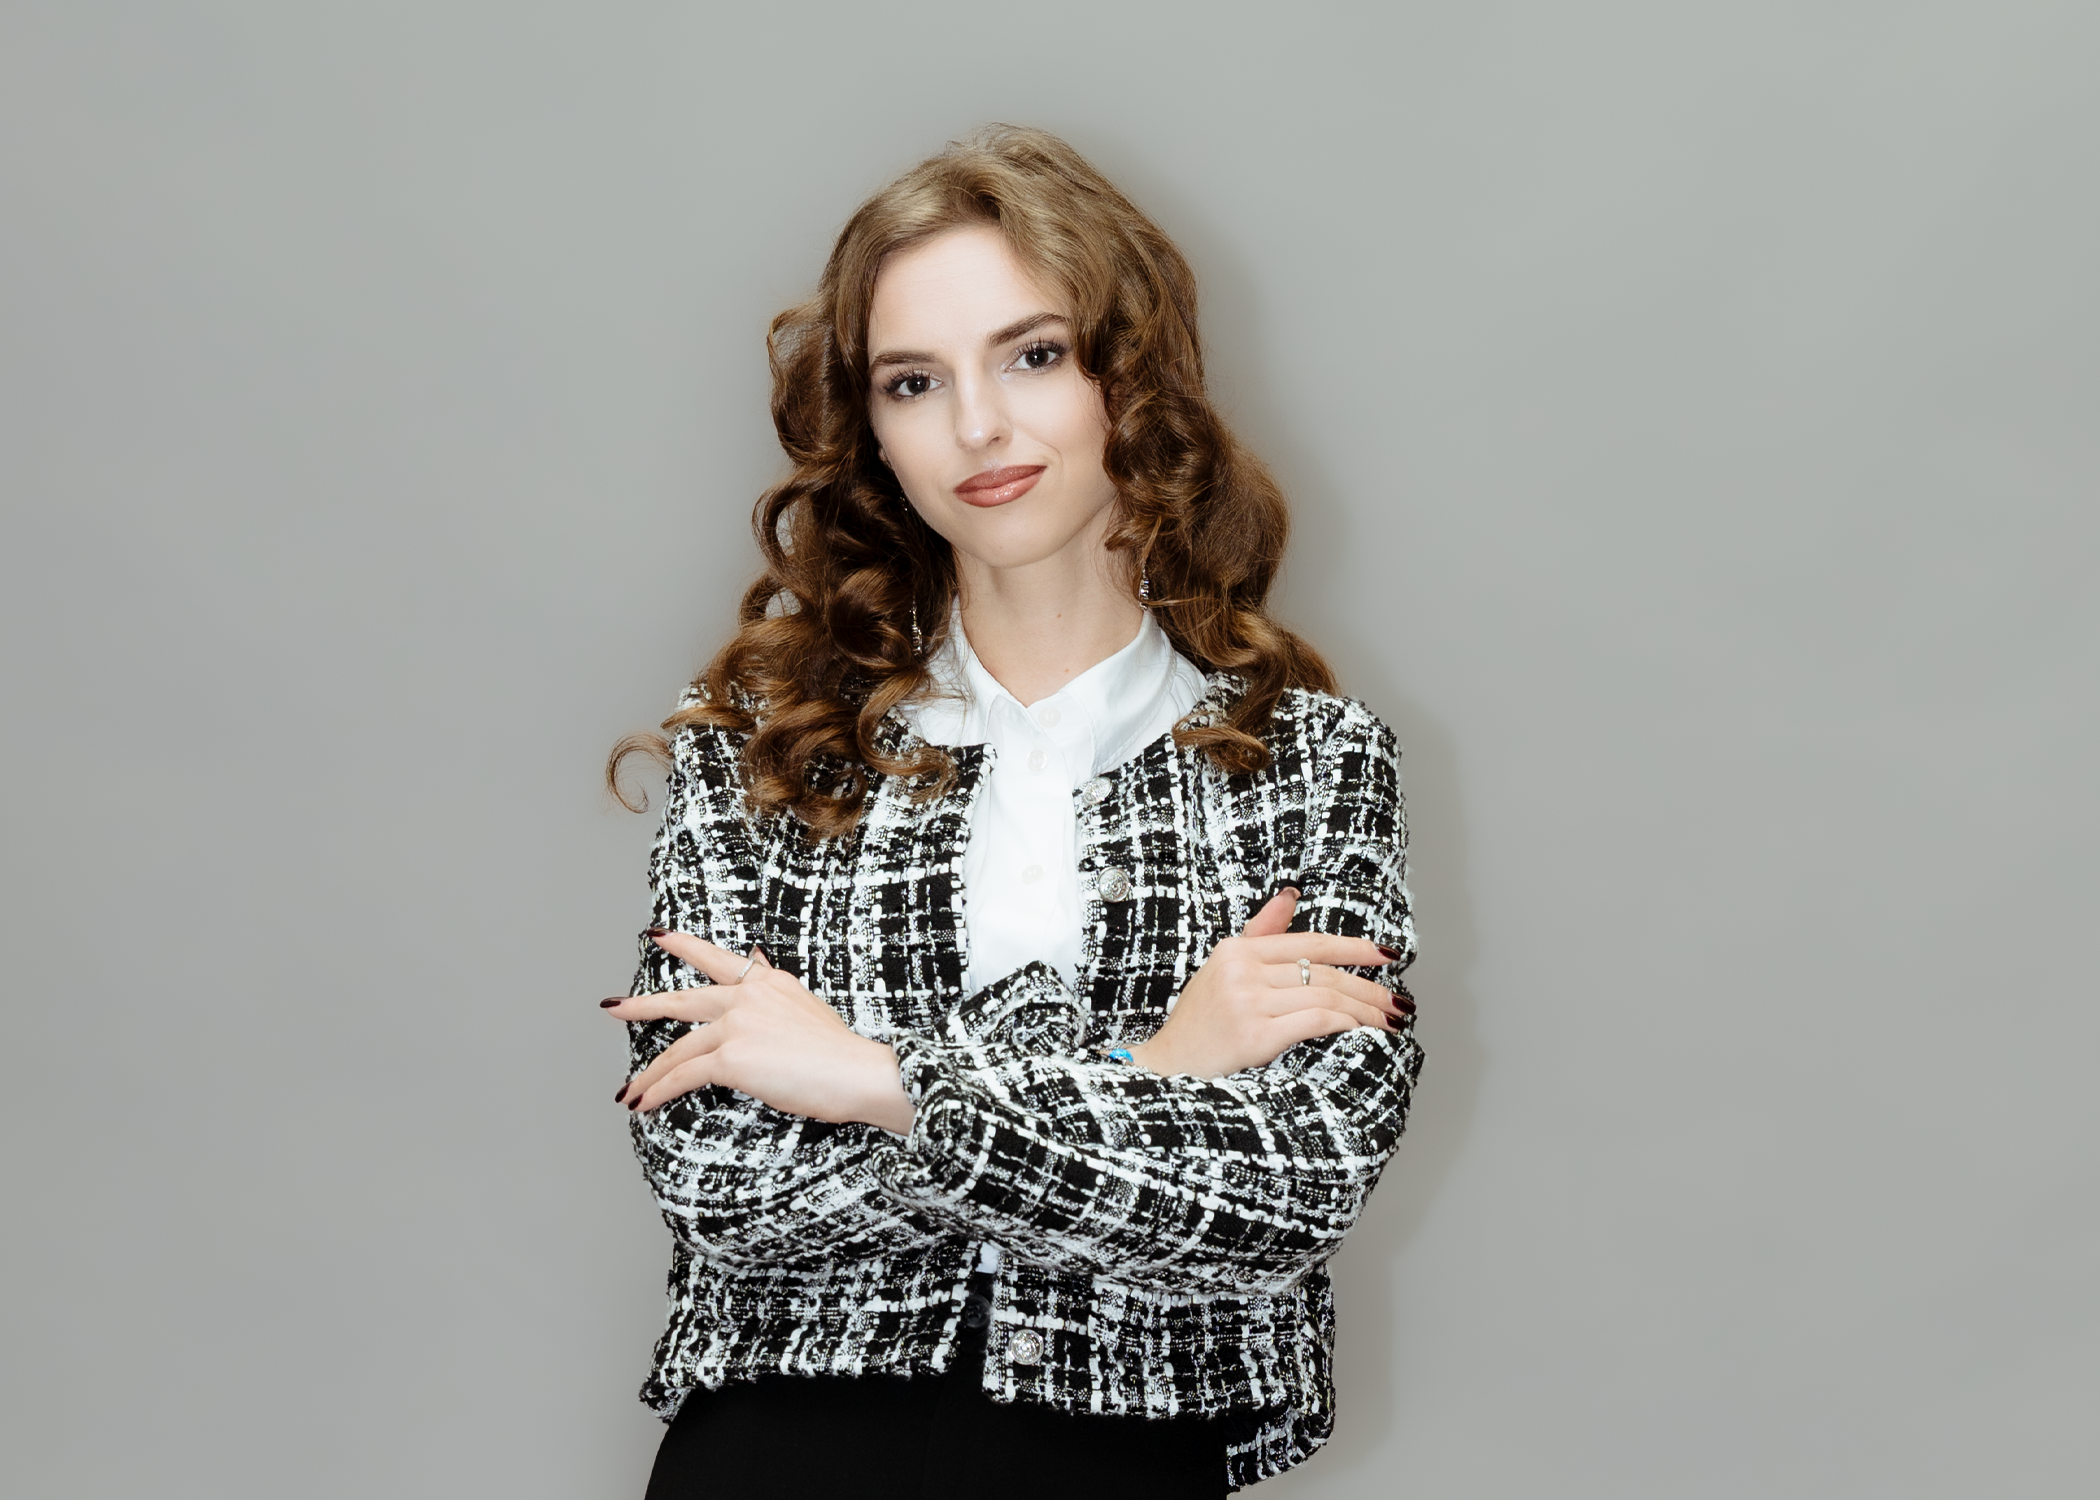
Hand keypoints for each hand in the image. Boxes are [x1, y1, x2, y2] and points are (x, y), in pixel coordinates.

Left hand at [604, 933, 915, 1134]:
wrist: (857, 1073)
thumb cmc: (841, 1053)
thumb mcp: (808, 1007)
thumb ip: (777, 991)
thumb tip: (757, 962)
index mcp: (768, 982)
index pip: (717, 959)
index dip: (684, 946)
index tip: (659, 937)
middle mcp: (747, 996)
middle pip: (682, 1001)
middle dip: (643, 1006)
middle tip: (615, 1007)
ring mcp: (736, 1024)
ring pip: (677, 1049)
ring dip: (650, 1075)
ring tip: (631, 1091)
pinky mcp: (730, 1057)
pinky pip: (683, 1076)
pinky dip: (659, 1092)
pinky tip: (644, 1103)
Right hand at [1131, 889, 1410, 1078]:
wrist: (1167, 1067)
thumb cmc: (1199, 1023)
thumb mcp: (1223, 969)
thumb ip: (1261, 932)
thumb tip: (1291, 895)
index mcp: (1237, 950)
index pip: (1310, 943)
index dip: (1355, 948)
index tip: (1388, 955)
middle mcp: (1241, 970)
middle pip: (1324, 972)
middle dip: (1369, 989)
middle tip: (1397, 1003)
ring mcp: (1246, 1001)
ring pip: (1326, 996)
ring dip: (1365, 1011)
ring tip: (1387, 1023)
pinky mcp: (1254, 1035)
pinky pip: (1316, 1021)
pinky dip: (1345, 1025)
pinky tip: (1359, 1033)